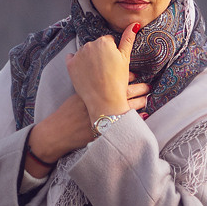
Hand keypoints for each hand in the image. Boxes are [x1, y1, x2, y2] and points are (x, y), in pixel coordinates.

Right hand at [25, 35, 149, 163]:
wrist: (60, 131)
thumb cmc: (67, 112)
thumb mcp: (77, 95)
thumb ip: (88, 86)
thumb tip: (100, 78)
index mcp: (94, 91)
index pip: (113, 79)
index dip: (126, 76)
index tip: (134, 74)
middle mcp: (101, 101)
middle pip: (125, 91)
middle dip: (138, 88)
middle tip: (147, 86)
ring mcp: (105, 115)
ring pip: (129, 106)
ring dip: (140, 101)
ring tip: (146, 98)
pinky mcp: (107, 127)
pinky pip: (126, 120)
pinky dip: (136, 117)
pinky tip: (144, 114)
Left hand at [66, 24, 142, 122]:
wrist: (105, 101)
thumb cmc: (118, 81)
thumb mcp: (125, 59)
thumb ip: (128, 39)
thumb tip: (134, 24)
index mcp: (104, 42)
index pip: (108, 42)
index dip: (112, 53)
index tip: (113, 65)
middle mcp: (89, 44)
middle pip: (96, 46)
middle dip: (100, 55)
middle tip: (106, 71)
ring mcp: (78, 54)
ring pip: (85, 53)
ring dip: (89, 60)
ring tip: (96, 74)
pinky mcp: (70, 64)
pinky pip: (72, 59)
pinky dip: (77, 64)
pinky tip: (85, 73)